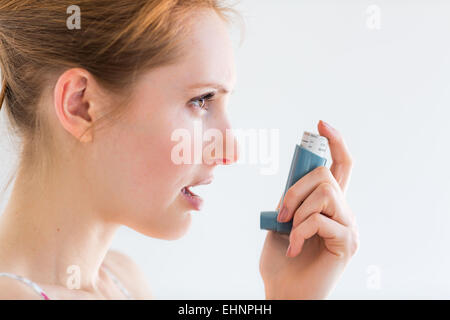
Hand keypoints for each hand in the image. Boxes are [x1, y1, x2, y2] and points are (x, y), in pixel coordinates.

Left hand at [259, 120, 358, 298]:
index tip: (321, 123)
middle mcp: (345, 212)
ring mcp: (349, 227)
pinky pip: (321, 220)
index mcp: (329, 206)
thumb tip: (296, 178)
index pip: (340, 167)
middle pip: (325, 175)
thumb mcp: (282, 221)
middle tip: (281, 214)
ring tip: (290, 233)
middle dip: (295, 190)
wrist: (284, 292)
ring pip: (324, 194)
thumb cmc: (281, 259)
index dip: (334, 143)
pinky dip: (300, 232)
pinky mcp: (348, 243)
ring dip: (298, 212)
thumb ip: (293, 199)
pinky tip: (294, 248)